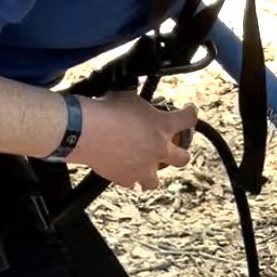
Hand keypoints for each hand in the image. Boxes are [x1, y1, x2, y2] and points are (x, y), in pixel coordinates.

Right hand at [67, 91, 197, 190]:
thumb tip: (138, 93)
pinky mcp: (125, 178)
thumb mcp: (130, 97)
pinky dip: (126, 178)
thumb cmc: (106, 110)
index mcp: (163, 125)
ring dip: (151, 174)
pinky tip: (123, 171)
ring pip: (155, 181)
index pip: (189, 118)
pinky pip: (129, 183)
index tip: (189, 111)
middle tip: (173, 150)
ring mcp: (143, 167)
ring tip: (145, 168)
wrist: (85, 130)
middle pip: (183, 158)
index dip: (191, 113)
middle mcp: (159, 149)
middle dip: (180, 154)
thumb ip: (140, 101)